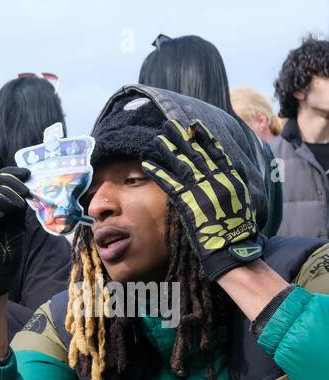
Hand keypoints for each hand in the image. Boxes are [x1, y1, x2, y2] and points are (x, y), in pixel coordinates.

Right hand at [0, 166, 32, 297]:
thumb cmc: (4, 256)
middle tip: (26, 188)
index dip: (9, 174)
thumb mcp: (15, 223)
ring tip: (21, 199)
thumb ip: (15, 205)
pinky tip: (13, 206)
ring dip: (4, 188)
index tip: (27, 175)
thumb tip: (22, 187)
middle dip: (7, 178)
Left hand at [141, 119, 262, 281]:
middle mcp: (215, 178)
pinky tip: (147, 163)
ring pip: (181, 164)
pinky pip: (169, 183)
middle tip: (171, 124)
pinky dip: (158, 172)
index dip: (204, 137)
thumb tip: (230, 169)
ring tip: (156, 138)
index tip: (194, 125)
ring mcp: (200, 189)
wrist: (230, 245)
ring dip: (168, 150)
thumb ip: (234, 181)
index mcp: (230, 177)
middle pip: (196, 153)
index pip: (216, 151)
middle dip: (182, 138)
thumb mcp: (241, 198)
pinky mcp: (186, 201)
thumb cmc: (237, 226)